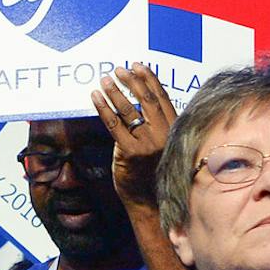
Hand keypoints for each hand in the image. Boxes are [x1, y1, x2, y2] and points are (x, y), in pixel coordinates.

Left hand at [91, 65, 175, 208]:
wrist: (150, 202)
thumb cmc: (152, 174)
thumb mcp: (161, 146)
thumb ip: (154, 127)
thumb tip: (138, 106)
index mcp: (174, 130)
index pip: (162, 98)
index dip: (149, 80)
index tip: (138, 66)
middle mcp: (165, 134)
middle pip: (147, 100)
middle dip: (132, 82)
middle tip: (118, 70)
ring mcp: (149, 143)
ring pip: (130, 110)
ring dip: (116, 92)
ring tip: (104, 80)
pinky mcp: (131, 152)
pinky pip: (114, 125)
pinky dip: (103, 108)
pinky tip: (95, 97)